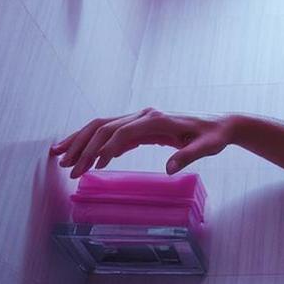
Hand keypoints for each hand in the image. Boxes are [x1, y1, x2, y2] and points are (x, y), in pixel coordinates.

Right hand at [49, 108, 232, 177]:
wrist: (220, 124)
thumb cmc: (213, 136)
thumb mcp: (206, 147)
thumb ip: (188, 156)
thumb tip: (170, 169)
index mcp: (157, 119)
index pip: (121, 132)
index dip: (103, 149)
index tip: (89, 167)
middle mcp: (145, 115)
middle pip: (104, 127)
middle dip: (83, 147)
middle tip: (67, 168)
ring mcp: (142, 118)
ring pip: (103, 126)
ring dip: (82, 142)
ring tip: (62, 159)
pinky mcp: (142, 125)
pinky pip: (113, 133)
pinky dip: (96, 144)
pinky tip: (88, 161)